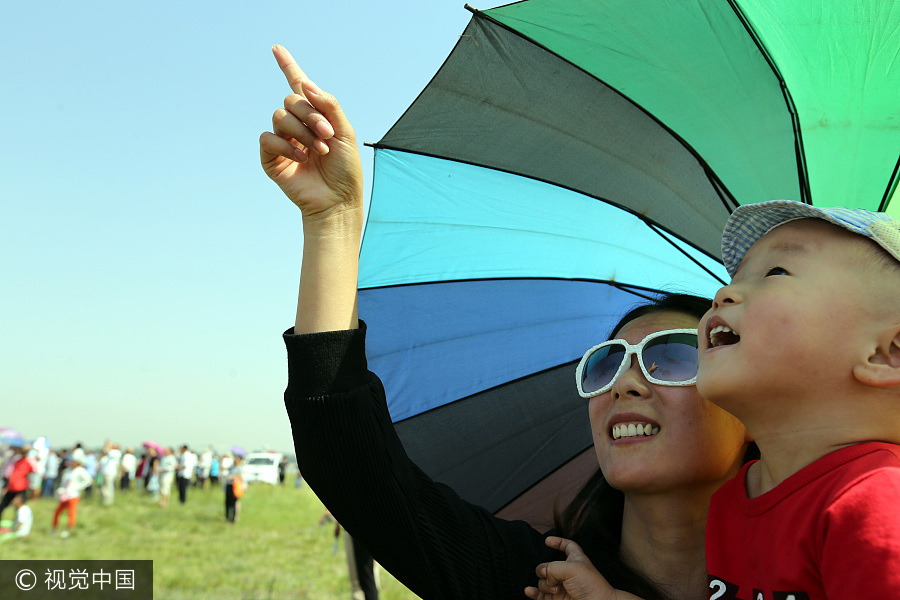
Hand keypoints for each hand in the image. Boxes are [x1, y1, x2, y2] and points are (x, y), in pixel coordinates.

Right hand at [259, 45, 363, 220]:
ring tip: (319, 151)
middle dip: (311, 115)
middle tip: (328, 135)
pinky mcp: (271, 158)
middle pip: (290, 100)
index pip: (299, 86)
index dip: (288, 66)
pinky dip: (287, 146)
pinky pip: (268, 138)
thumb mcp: (345, 132)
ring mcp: (283, 140)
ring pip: (279, 116)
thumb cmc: (345, 169)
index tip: (276, 48)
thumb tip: (305, 84)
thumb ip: (329, 105)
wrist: (338, 199)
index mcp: (316, 116)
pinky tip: (303, 159)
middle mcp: (297, 125)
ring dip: (302, 132)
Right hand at [524, 537, 644, 599]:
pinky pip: (540, 595)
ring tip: (555, 589)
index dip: (558, 542)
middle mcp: (568, 573)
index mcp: (575, 560)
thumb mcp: (572, 568)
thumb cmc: (592, 587)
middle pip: (548, 566)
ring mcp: (562, 587)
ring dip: (544, 584)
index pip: (567, 546)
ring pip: (543, 581)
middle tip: (550, 576)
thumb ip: (553, 567)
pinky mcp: (557, 599)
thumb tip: (543, 573)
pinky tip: (529, 591)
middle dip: (544, 569)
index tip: (548, 540)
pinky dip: (533, 593)